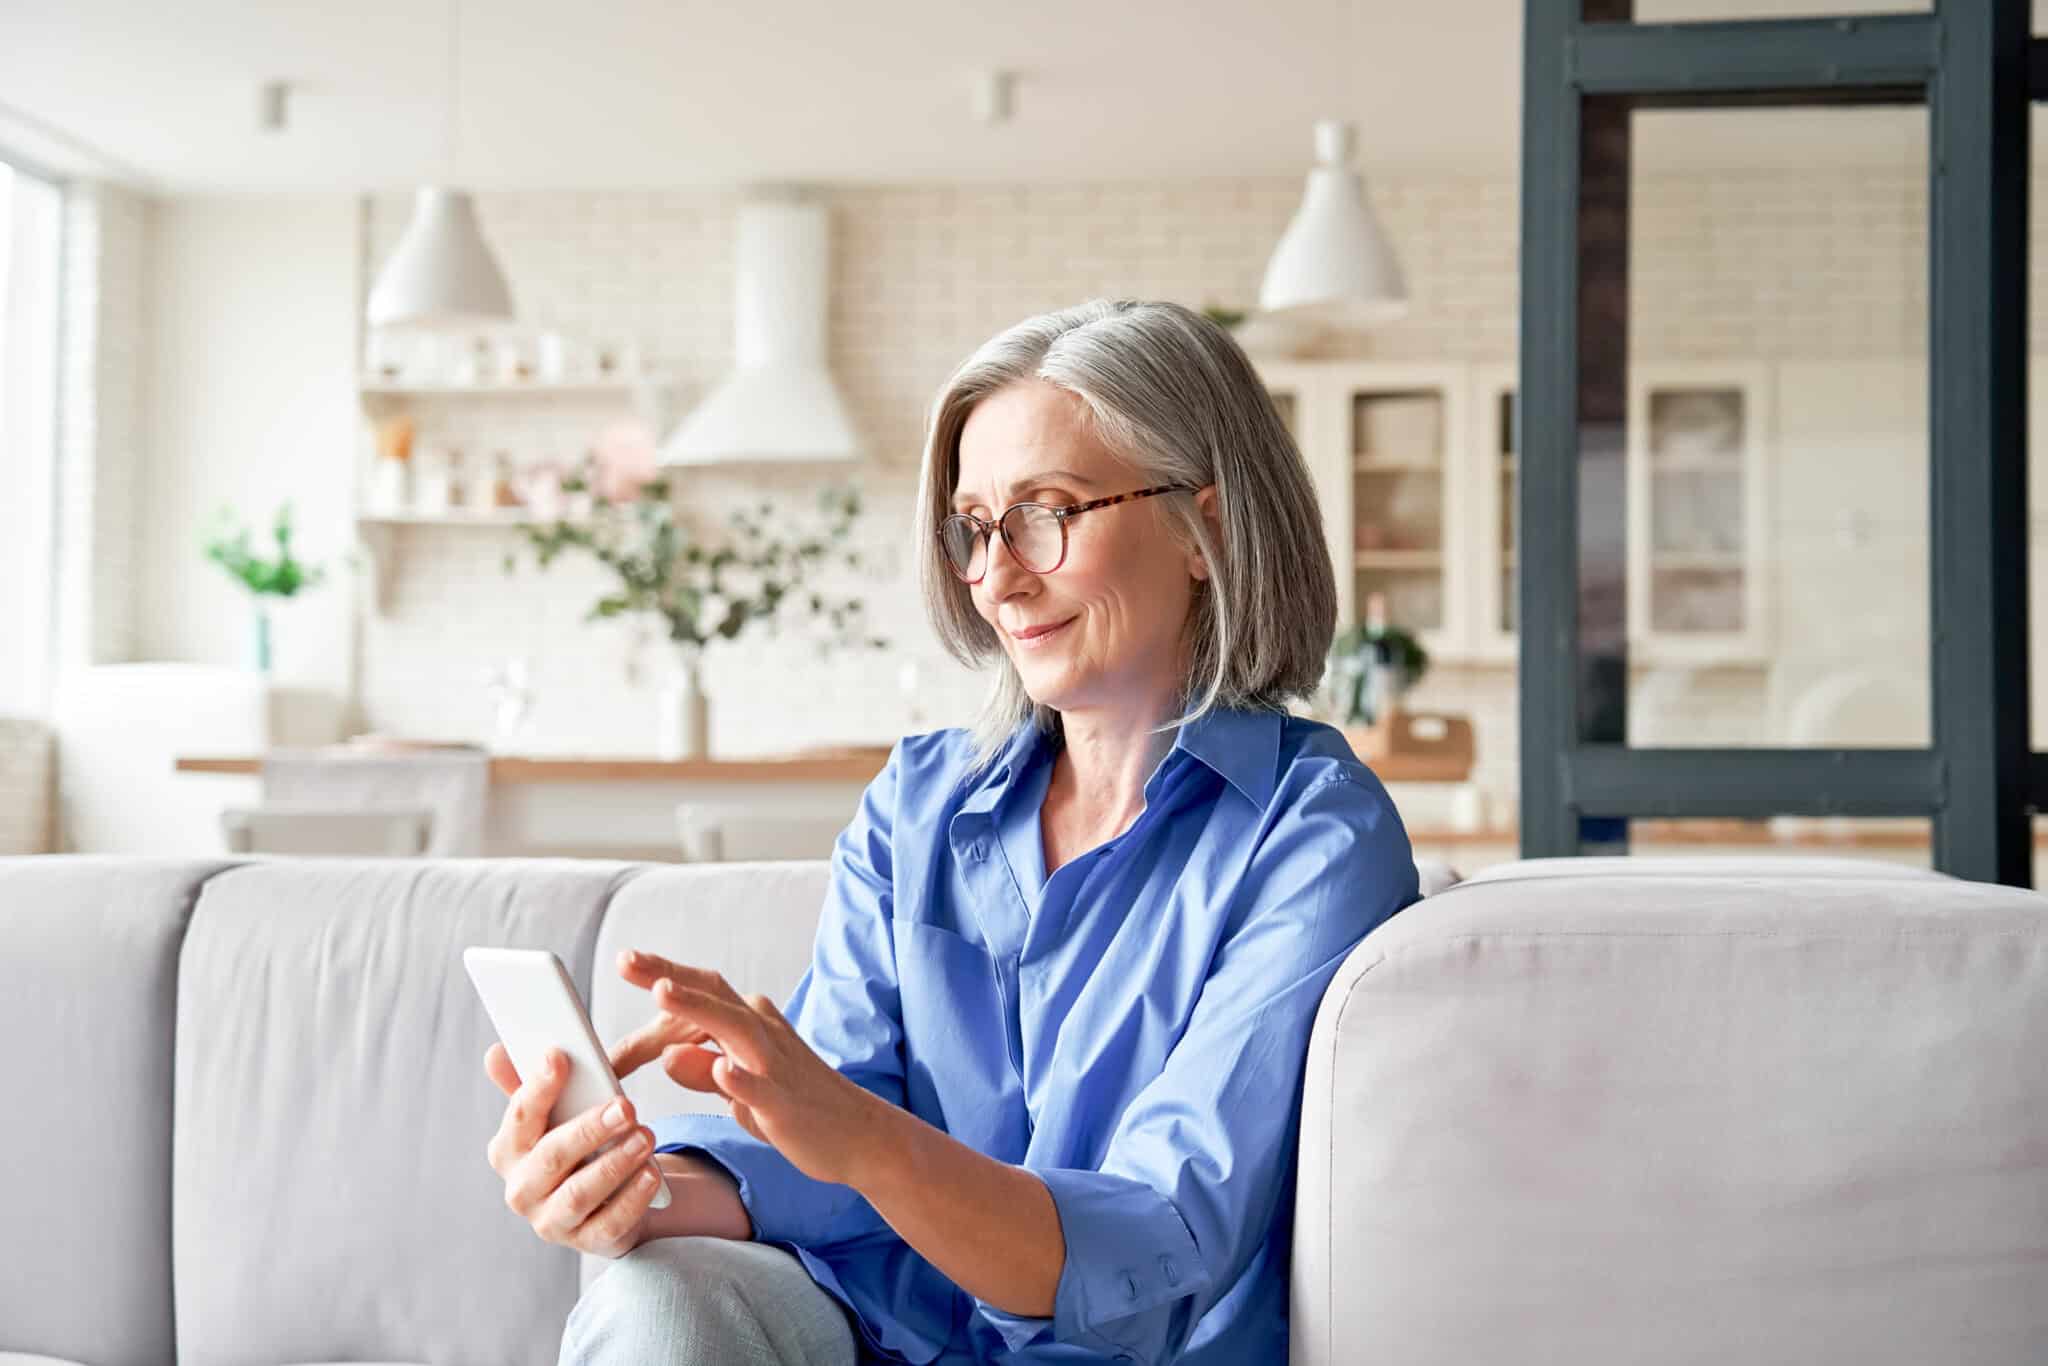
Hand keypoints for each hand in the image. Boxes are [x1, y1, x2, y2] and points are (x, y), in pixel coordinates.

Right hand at [483, 1044, 662, 1258]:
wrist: (602, 1199)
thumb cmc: (574, 1146)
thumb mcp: (554, 1114)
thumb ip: (530, 1084)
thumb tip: (496, 1052)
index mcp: (508, 1151)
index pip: (519, 1117)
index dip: (538, 1086)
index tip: (559, 1056)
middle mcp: (522, 1190)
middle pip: (552, 1157)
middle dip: (589, 1129)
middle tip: (625, 1106)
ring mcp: (551, 1221)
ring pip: (579, 1194)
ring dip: (614, 1164)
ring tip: (646, 1137)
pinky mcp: (587, 1241)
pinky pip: (609, 1223)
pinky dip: (632, 1199)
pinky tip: (651, 1174)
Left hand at [613, 950, 887, 1187]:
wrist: (859, 1135)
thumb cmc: (797, 1107)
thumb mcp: (740, 1089)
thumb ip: (703, 1070)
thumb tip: (667, 1055)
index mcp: (751, 1024)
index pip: (702, 993)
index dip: (663, 975)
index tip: (627, 961)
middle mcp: (763, 1033)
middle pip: (712, 995)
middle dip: (668, 975)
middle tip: (627, 960)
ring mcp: (775, 1066)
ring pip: (734, 1028)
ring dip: (698, 1008)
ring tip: (662, 992)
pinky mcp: (785, 1103)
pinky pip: (759, 1087)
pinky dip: (739, 1077)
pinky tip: (720, 1069)